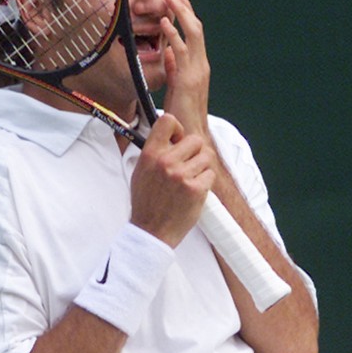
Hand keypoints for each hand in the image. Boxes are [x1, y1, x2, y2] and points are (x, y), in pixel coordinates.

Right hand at [130, 113, 214, 247]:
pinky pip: (210, 174)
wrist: (151, 231)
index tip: (178, 140)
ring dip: (202, 166)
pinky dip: (206, 182)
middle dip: (196, 151)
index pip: (168, 121)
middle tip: (189, 164)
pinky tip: (194, 190)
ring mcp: (182, 176)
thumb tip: (173, 135)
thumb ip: (156, 151)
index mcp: (150, 154)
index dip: (178, 129)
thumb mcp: (141, 171)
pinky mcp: (196, 189)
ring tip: (191, 178)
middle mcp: (166, 162)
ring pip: (207, 156)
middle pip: (196, 140)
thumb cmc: (146, 202)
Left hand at [161, 0, 210, 138]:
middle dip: (185, 8)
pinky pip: (182, 51)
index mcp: (198, 67)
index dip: (188, 15)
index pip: (195, 35)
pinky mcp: (189, 79)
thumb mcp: (177, 86)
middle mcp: (201, 66)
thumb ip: (175, 68)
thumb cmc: (183, 114)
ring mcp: (197, 72)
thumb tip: (169, 52)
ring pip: (193, 34)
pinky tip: (164, 22)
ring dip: (180, 14)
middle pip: (197, 29)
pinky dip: (173, 34)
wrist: (192, 135)